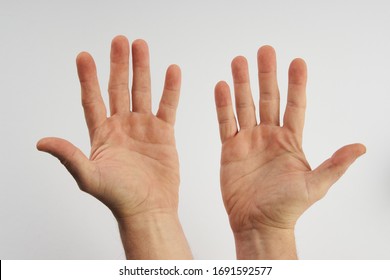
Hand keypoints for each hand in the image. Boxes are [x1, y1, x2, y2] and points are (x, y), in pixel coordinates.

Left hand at [37, 36, 190, 258]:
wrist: (149, 209)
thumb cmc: (118, 197)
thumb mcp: (89, 177)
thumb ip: (69, 156)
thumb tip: (42, 142)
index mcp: (102, 134)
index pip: (92, 100)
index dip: (88, 79)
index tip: (84, 57)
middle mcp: (121, 126)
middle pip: (118, 88)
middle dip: (118, 64)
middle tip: (120, 40)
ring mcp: (143, 127)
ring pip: (142, 91)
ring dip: (142, 69)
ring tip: (141, 45)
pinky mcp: (164, 133)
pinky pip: (167, 106)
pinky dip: (170, 89)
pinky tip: (171, 70)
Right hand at [214, 46, 364, 258]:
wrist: (258, 223)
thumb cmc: (287, 208)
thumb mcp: (315, 186)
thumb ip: (335, 164)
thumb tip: (361, 147)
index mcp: (290, 141)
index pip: (295, 106)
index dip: (297, 84)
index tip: (297, 62)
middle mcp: (269, 136)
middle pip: (268, 98)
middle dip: (266, 75)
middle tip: (264, 51)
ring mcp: (249, 140)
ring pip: (244, 105)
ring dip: (241, 84)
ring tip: (239, 61)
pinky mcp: (230, 148)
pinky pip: (225, 123)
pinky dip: (222, 106)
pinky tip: (221, 88)